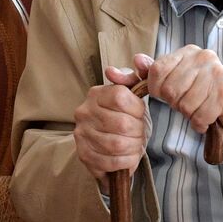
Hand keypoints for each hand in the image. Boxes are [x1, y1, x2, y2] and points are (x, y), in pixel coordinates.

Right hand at [74, 64, 149, 181]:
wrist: (112, 147)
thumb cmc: (126, 118)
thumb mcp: (135, 95)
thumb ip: (140, 75)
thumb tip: (139, 59)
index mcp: (96, 94)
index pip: (120, 97)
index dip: (137, 109)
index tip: (140, 114)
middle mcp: (84, 112)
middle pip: (122, 124)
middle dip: (138, 132)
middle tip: (139, 133)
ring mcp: (81, 135)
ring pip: (117, 145)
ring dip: (133, 148)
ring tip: (134, 144)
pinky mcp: (83, 156)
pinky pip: (111, 162)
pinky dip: (126, 162)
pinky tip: (127, 156)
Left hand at [133, 49, 222, 147]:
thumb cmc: (202, 96)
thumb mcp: (174, 82)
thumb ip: (150, 74)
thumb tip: (131, 62)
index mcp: (189, 52)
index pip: (157, 71)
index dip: (157, 90)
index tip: (168, 95)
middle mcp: (204, 57)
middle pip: (170, 90)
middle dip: (176, 104)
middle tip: (189, 103)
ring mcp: (218, 74)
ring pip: (184, 105)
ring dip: (190, 114)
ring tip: (200, 109)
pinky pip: (200, 116)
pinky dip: (201, 123)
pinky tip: (208, 117)